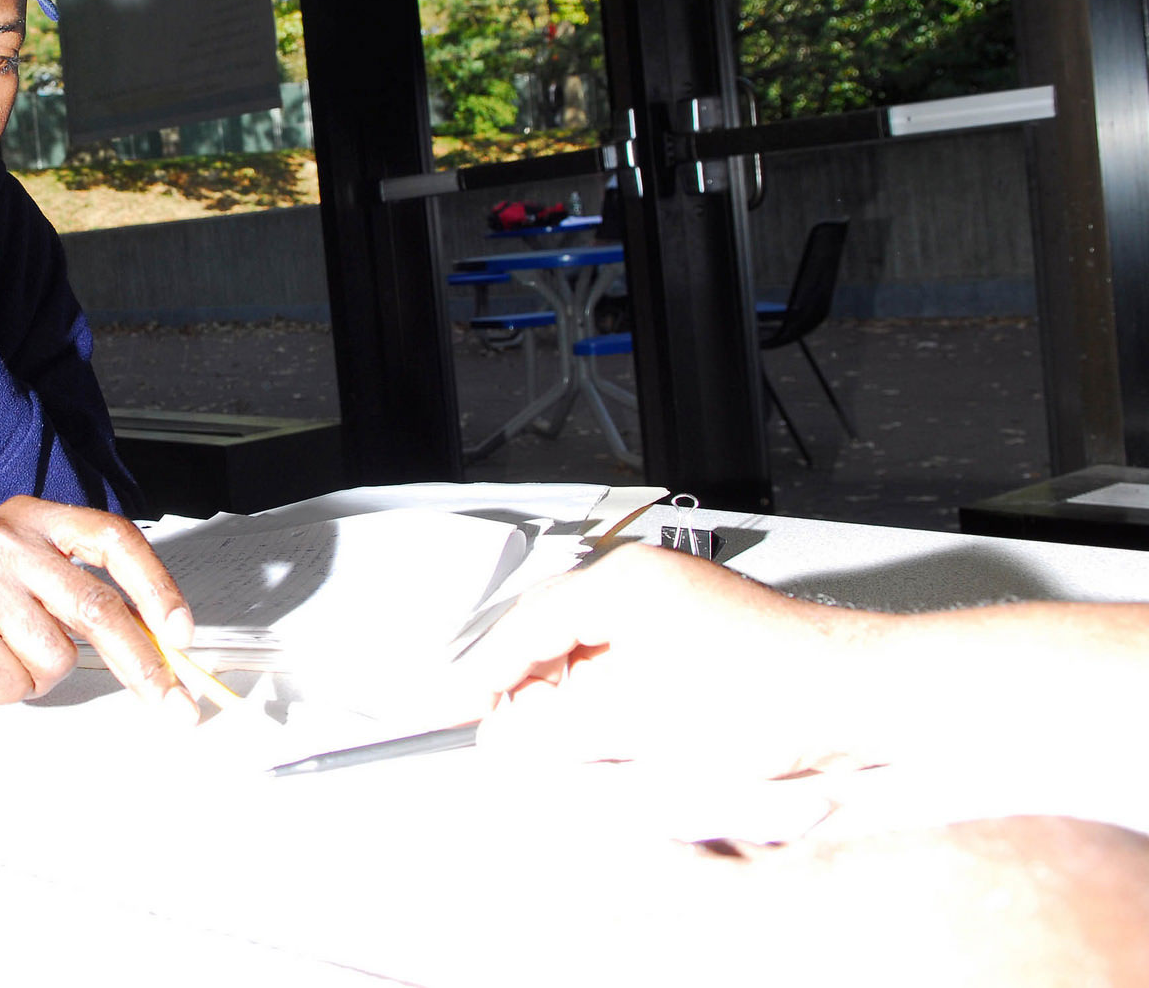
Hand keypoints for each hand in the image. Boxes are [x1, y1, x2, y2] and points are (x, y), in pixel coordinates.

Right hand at [0, 496, 199, 723]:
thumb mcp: (15, 575)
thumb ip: (74, 593)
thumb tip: (154, 641)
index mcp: (30, 518)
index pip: (113, 539)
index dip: (157, 586)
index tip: (182, 633)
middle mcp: (5, 540)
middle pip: (98, 609)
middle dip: (143, 665)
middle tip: (172, 703)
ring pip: (56, 657)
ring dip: (34, 677)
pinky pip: (13, 682)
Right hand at [451, 545, 882, 776]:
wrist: (865, 696)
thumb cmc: (781, 692)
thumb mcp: (646, 723)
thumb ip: (562, 730)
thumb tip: (510, 736)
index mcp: (626, 583)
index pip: (526, 624)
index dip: (485, 673)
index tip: (457, 706)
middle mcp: (648, 582)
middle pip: (552, 630)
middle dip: (523, 683)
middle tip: (502, 730)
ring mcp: (675, 604)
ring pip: (588, 647)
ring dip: (566, 693)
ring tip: (554, 740)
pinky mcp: (698, 634)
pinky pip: (626, 659)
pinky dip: (605, 695)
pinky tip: (607, 732)